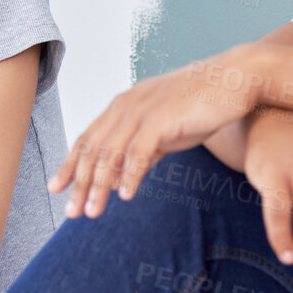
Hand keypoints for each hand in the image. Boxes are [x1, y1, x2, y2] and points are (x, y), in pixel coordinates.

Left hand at [50, 45, 265, 217]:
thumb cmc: (203, 104)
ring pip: (112, 153)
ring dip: (100, 185)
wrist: (235, 80)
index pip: (88, 138)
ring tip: (92, 212)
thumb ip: (144, 150)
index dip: (70, 165)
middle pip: (93, 149)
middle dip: (79, 183)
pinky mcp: (163, 118)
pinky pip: (140, 151)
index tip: (57, 188)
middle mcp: (127, 105)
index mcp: (124, 105)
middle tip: (71, 212)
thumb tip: (124, 177)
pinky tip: (124, 195)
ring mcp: (144, 110)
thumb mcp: (166, 129)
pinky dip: (130, 175)